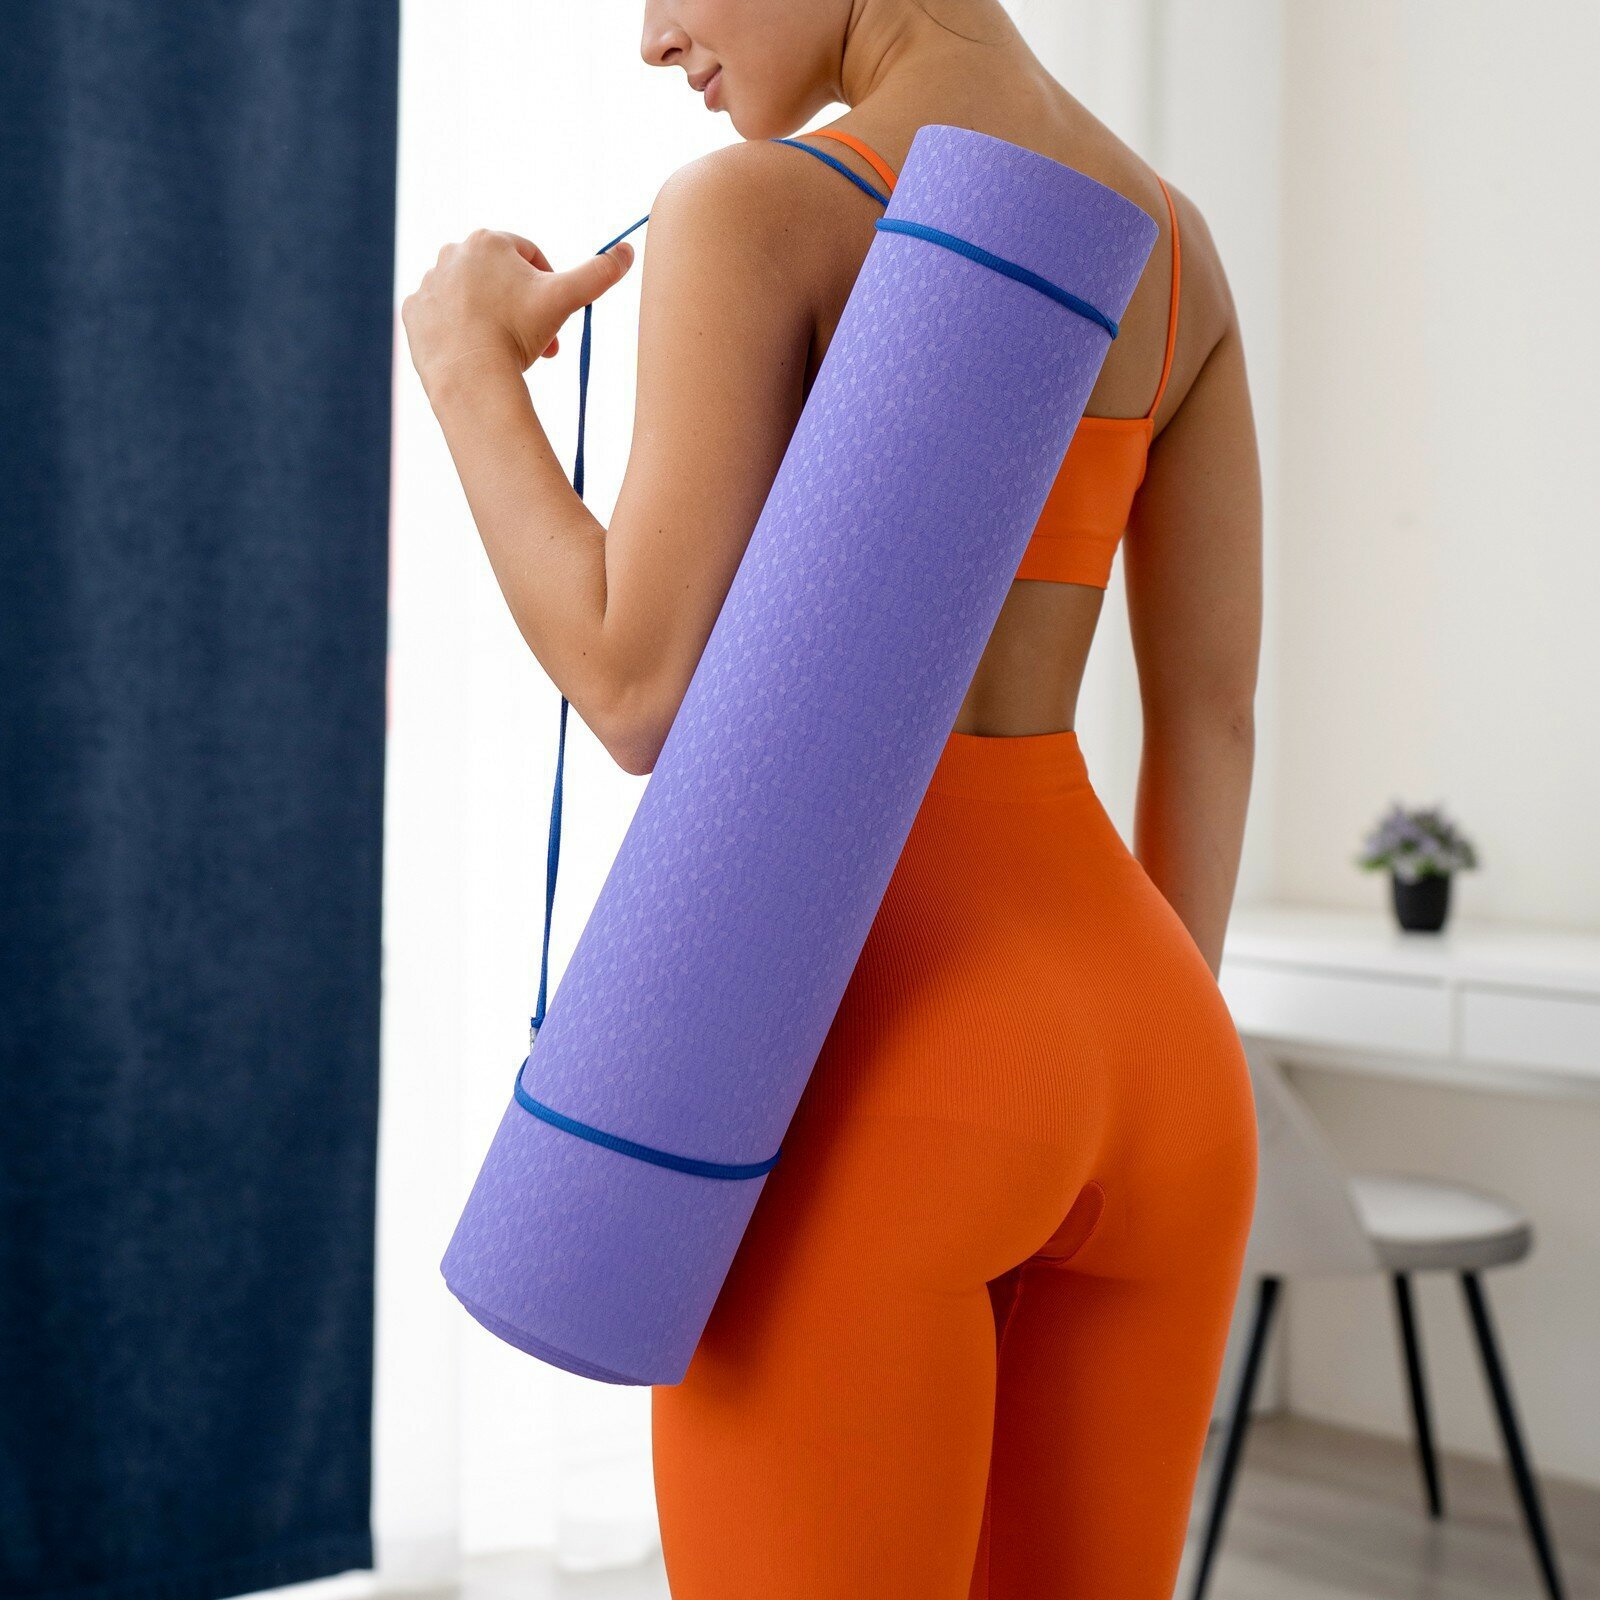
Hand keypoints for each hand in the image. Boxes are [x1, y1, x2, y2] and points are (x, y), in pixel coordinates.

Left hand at [401, 229, 635, 394]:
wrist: (469, 375)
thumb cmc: (517, 332)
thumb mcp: (566, 300)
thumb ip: (599, 273)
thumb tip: (628, 249)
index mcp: (487, 241)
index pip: (529, 256)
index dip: (548, 286)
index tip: (554, 316)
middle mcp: (452, 253)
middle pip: (499, 278)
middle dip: (521, 307)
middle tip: (537, 341)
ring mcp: (429, 283)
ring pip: (472, 298)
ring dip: (492, 318)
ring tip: (506, 349)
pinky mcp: (414, 312)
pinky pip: (443, 317)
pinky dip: (460, 331)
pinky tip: (476, 352)